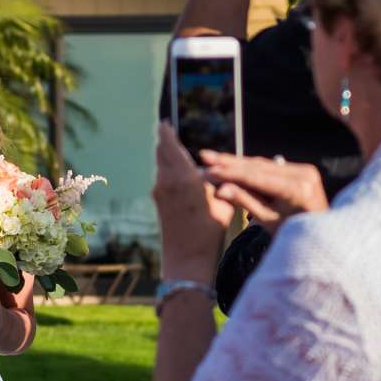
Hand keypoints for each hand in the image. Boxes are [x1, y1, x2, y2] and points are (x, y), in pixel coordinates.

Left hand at [153, 123, 230, 275]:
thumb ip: (218, 180)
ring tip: (179, 153)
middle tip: (171, 131)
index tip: (164, 121)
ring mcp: (159, 191)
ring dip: (168, 158)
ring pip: (161, 166)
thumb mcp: (222, 201)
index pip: (169, 145)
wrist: (186, 259)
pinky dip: (169, 171)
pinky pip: (162, 178)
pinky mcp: (157, 201)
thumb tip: (217, 168)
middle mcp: (166, 181)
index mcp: (183, 177)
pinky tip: (180, 176)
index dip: (166, 131)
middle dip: (166, 142)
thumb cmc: (210, 231)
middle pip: (161, 152)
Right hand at [198, 152, 329, 227]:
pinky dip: (251, 167)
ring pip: (263, 164)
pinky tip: (230, 163)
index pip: (257, 177)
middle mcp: (304, 174)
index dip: (231, 173)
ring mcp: (305, 170)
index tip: (209, 170)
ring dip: (237, 163)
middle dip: (230, 163)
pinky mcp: (302, 169)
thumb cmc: (292, 233)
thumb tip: (220, 189)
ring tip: (212, 158)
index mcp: (297, 190)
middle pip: (259, 166)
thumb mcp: (267, 220)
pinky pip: (271, 167)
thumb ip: (245, 201)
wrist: (320, 237)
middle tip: (205, 157)